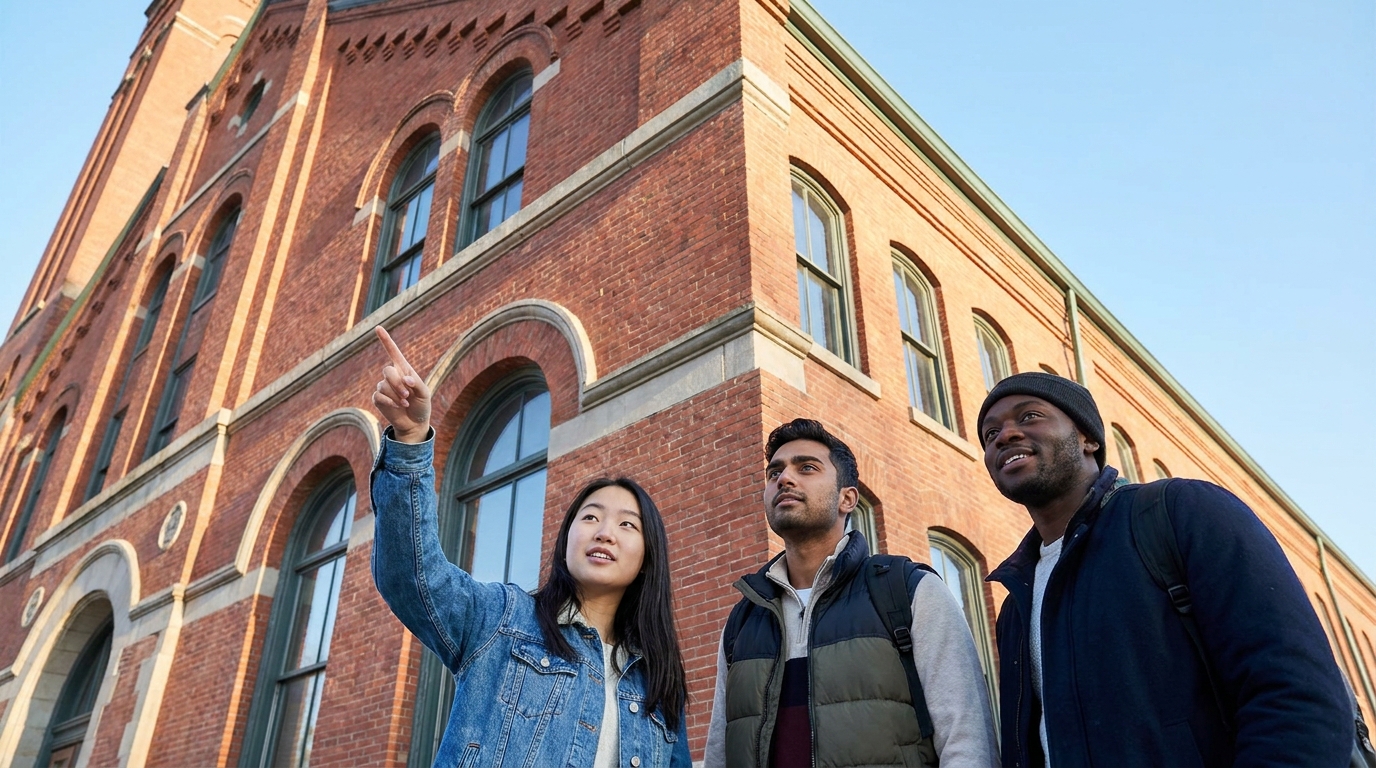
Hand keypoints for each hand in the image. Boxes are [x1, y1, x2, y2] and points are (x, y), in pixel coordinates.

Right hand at [372, 326, 431, 442]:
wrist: (415, 423)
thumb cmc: (422, 406)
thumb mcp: (425, 393)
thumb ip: (417, 383)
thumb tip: (406, 378)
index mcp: (404, 370)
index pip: (393, 352)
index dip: (386, 340)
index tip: (378, 328)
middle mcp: (392, 376)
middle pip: (387, 371)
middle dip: (397, 384)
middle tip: (407, 395)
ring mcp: (384, 387)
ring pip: (384, 385)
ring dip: (396, 396)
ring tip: (405, 403)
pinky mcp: (378, 398)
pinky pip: (379, 396)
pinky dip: (390, 402)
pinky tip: (398, 407)